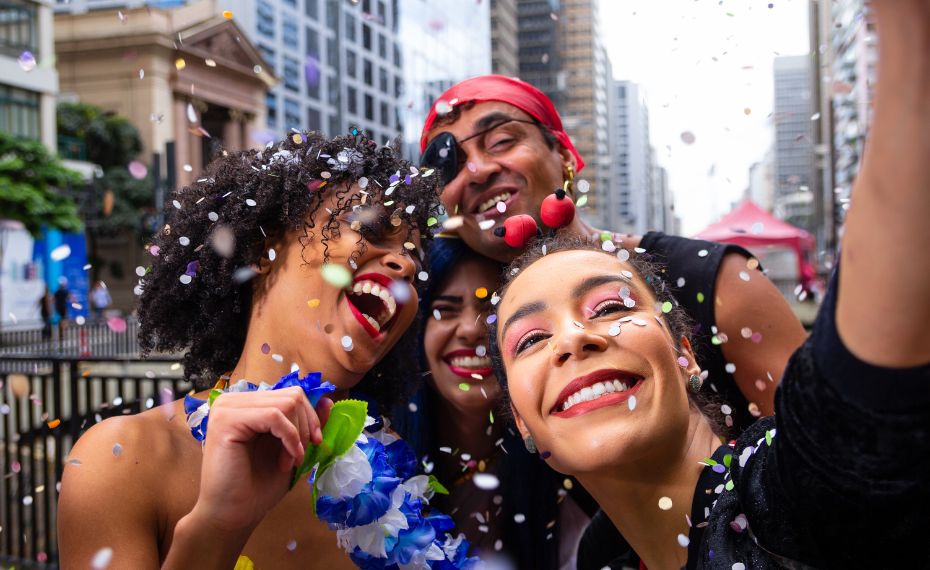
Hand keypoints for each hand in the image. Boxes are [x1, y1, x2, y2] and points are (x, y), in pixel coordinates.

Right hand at [189, 387, 333, 533]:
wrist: (233, 514)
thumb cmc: (258, 485)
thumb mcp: (291, 448)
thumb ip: (306, 423)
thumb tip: (328, 400)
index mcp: (246, 404)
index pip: (291, 393)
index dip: (310, 417)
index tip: (314, 443)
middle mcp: (233, 400)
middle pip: (291, 396)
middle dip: (305, 427)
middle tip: (298, 457)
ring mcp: (227, 408)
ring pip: (285, 404)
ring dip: (297, 436)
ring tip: (289, 462)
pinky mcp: (226, 420)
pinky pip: (273, 416)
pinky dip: (289, 438)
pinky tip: (285, 462)